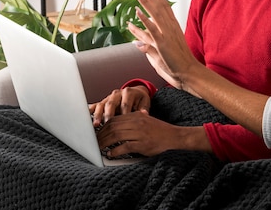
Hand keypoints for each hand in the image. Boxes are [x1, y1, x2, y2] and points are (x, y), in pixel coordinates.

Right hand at [88, 85, 150, 126]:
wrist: (136, 93)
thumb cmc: (140, 99)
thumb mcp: (145, 102)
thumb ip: (144, 108)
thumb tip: (144, 114)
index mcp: (128, 93)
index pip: (125, 104)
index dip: (124, 114)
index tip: (123, 124)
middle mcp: (117, 94)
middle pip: (111, 104)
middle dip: (108, 114)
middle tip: (107, 124)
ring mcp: (109, 97)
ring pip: (102, 105)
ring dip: (98, 115)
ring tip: (96, 124)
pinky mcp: (103, 102)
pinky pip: (95, 105)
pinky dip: (90, 111)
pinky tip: (86, 118)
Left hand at [96, 111, 210, 156]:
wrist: (176, 138)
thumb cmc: (160, 132)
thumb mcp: (146, 122)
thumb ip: (133, 122)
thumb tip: (116, 127)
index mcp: (136, 116)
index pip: (114, 119)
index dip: (103, 126)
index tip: (97, 133)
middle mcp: (137, 122)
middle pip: (113, 126)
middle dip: (101, 135)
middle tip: (94, 142)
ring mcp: (140, 133)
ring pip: (116, 135)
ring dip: (105, 143)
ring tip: (99, 148)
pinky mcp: (143, 144)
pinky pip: (124, 146)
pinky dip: (115, 150)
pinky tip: (111, 154)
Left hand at [127, 0, 200, 92]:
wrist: (189, 73)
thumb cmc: (177, 64)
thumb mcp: (160, 53)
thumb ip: (148, 46)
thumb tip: (136, 42)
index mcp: (172, 27)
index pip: (163, 7)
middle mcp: (170, 27)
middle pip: (159, 6)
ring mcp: (167, 34)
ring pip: (156, 13)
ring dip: (145, 1)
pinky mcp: (163, 43)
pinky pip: (154, 29)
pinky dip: (145, 20)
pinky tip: (138, 12)